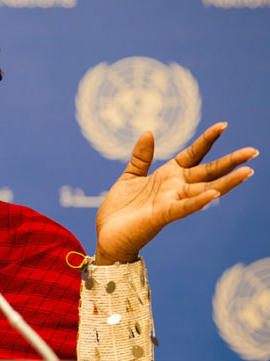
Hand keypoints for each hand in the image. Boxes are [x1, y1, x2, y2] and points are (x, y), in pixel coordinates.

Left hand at [95, 122, 256, 264]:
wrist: (106, 236)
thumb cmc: (120, 210)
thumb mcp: (130, 177)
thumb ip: (141, 157)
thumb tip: (149, 132)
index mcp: (168, 176)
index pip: (193, 154)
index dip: (207, 140)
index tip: (223, 125)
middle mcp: (174, 188)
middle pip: (207, 172)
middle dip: (230, 162)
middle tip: (253, 151)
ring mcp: (170, 202)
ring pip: (203, 190)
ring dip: (226, 182)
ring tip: (247, 172)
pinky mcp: (161, 216)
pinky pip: (183, 207)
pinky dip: (198, 201)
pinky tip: (214, 193)